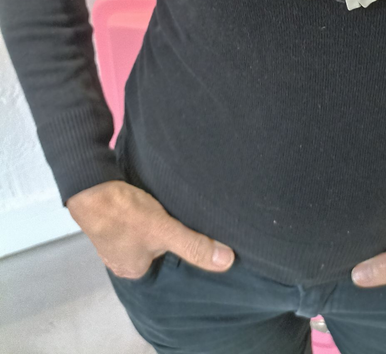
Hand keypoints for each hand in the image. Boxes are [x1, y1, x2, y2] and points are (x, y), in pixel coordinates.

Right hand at [66, 180, 234, 278]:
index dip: (184, 254)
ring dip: (160, 222)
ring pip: (148, 233)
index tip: (201, 240)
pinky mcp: (112, 216)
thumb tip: (227, 261)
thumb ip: (194, 245)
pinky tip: (158, 201)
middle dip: (172, 236)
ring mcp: (115, 237)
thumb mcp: (163, 231)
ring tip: (178, 210)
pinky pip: (137, 218)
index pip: (167, 269)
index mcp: (134, 270)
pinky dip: (148, 211)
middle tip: (192, 221)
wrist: (89, 185)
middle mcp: (122, 258)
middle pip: (157, 250)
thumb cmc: (124, 214)